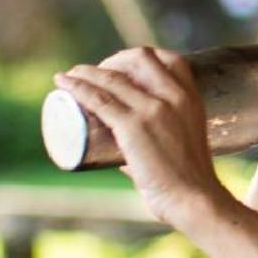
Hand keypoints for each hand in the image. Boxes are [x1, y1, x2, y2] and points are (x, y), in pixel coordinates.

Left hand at [55, 48, 228, 226]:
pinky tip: (63, 83)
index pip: (169, 59)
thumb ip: (156, 146)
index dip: (142, 59)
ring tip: (69, 77)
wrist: (194, 199)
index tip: (122, 68)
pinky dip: (76, 87)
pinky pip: (98, 99)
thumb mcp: (184, 145)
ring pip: (112, 77)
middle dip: (112, 60)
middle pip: (138, 58)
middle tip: (94, 76)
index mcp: (191, 98)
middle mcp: (173, 96)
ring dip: (86, 72)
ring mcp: (152, 109)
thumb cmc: (189, 183)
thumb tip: (125, 158)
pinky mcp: (132, 126)